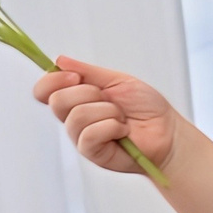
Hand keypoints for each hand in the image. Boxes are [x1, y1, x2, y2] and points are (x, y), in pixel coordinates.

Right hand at [36, 58, 178, 174]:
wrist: (168, 132)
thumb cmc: (146, 108)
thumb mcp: (118, 81)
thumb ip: (88, 71)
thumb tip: (59, 60)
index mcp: (78, 98)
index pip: (44, 90)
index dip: (52, 81)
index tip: (75, 77)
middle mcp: (75, 117)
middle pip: (57, 101)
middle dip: (89, 94)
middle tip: (110, 100)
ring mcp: (81, 136)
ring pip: (76, 116)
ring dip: (107, 112)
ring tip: (121, 118)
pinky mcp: (91, 152)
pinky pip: (89, 135)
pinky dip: (111, 128)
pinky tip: (123, 131)